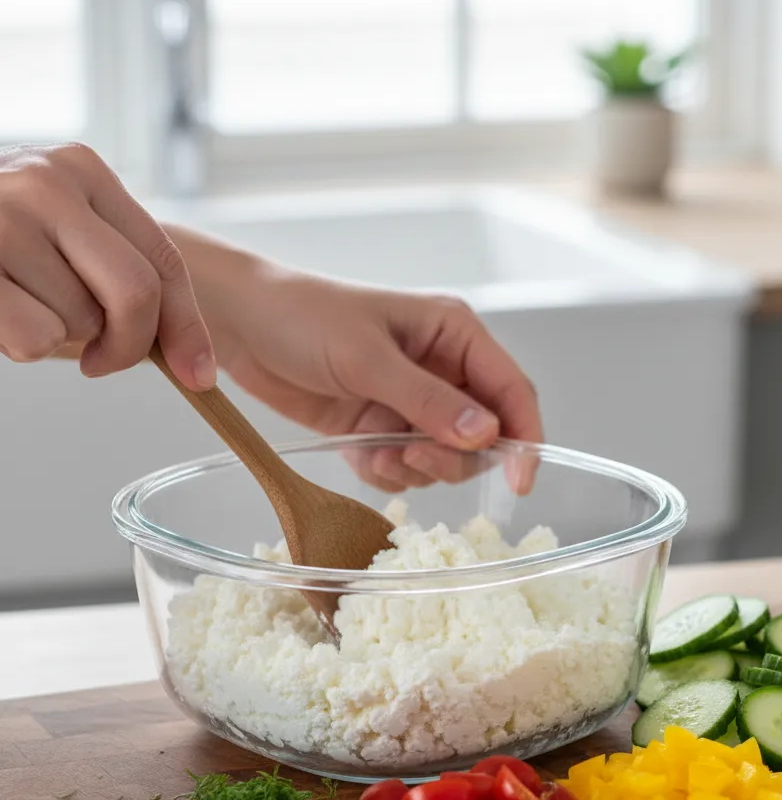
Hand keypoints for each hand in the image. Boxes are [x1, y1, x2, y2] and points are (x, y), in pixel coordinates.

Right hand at [0, 143, 215, 388]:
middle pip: (136, 293)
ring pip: (81, 322)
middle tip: (100, 358)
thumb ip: (122, 281)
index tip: (199, 376)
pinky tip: (0, 313)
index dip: (187, 328)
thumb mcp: (66, 247)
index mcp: (82, 170)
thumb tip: (196, 366)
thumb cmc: (2, 251)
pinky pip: (36, 338)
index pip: (164, 261)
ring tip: (21, 304)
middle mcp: (44, 182)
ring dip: (59, 338)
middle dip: (129, 344)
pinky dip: (24, 345)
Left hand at [175, 230, 542, 491]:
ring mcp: (412, 402)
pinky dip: (384, 472)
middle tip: (411, 458)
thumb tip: (488, 436)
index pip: (512, 391)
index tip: (520, 482)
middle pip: (484, 436)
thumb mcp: (368, 359)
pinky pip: (404, 469)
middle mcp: (442, 369)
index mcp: (455, 335)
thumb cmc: (303, 318)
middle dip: (451, 458)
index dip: (525, 438)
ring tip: (372, 450)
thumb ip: (428, 401)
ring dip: (412, 468)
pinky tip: (357, 452)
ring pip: (444, 459)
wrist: (238, 325)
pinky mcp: (382, 427)